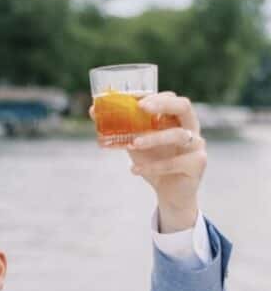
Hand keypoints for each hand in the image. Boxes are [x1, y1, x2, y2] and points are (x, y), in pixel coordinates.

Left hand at [90, 92, 206, 230]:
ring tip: (132, 144)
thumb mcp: (135, 144)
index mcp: (176, 120)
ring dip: (153, 138)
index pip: (171, 99)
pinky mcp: (197, 164)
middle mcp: (190, 128)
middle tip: (141, 108)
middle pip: (184, 107)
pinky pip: (174, 163)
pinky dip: (152, 166)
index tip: (136, 100)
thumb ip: (120, 129)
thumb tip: (93, 110)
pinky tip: (134, 170)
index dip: (155, 97)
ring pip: (178, 135)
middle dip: (163, 104)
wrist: (169, 194)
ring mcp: (197, 145)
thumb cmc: (154, 163)